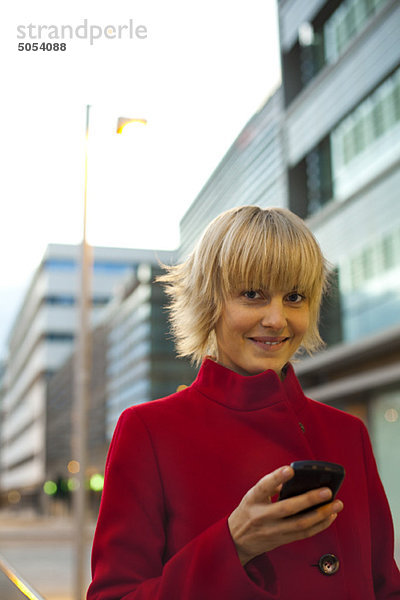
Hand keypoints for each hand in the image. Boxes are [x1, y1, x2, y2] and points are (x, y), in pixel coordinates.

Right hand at [228, 466, 343, 565]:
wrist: (237, 541)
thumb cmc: (248, 511)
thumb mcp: (252, 496)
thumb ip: (271, 487)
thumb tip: (297, 479)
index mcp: (253, 499)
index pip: (264, 486)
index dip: (277, 478)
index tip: (290, 469)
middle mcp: (262, 515)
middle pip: (288, 508)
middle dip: (310, 499)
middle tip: (327, 491)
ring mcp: (272, 530)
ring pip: (300, 524)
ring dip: (321, 514)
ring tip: (336, 505)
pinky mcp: (281, 540)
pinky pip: (304, 534)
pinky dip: (319, 525)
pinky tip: (330, 516)